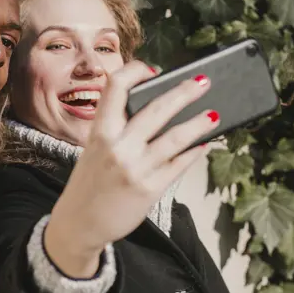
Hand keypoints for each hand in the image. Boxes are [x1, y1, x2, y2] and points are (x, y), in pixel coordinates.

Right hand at [44, 61, 218, 276]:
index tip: (152, 69)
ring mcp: (135, 168)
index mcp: (99, 132)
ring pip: (176, 138)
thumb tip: (156, 110)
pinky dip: (194, 152)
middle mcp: (117, 147)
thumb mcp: (93, 149)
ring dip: (199, 123)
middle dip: (183, 92)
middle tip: (202, 81)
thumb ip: (118, 130)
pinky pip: (179, 165)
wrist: (79, 224)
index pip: (116, 88)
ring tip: (214, 114)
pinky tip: (203, 144)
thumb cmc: (88, 184)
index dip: (135, 72)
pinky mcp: (150, 189)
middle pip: (156, 109)